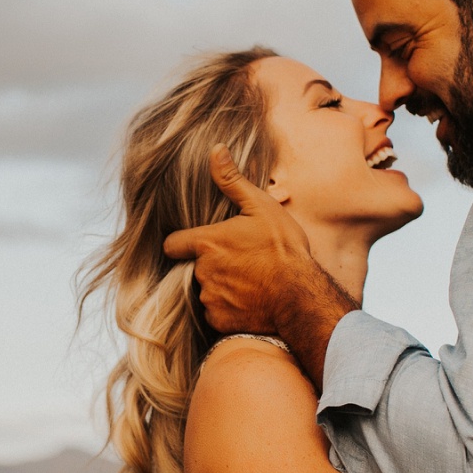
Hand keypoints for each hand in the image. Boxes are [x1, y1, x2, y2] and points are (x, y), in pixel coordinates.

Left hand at [162, 150, 354, 380]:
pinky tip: (250, 301)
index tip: (195, 244)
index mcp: (207, 243)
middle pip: (194, 268)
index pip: (172, 244)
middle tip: (240, 262)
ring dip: (220, 287)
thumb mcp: (261, 207)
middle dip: (211, 265)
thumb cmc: (283, 249)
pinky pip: (217, 314)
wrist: (299, 296)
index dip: (181, 243)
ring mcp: (210, 298)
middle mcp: (202, 272)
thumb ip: (233, 182)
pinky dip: (229, 309)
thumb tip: (215, 151)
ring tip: (248, 282)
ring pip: (206, 291)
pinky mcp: (219, 321)